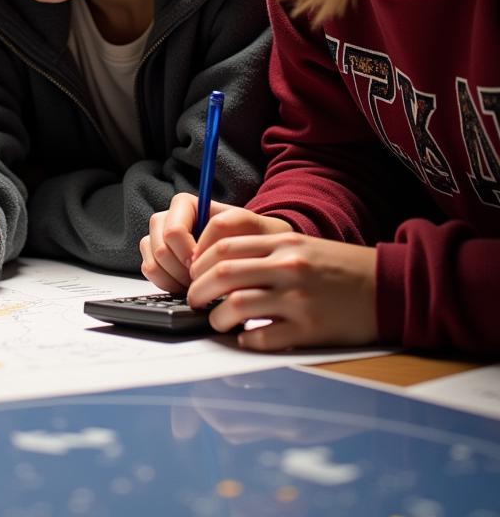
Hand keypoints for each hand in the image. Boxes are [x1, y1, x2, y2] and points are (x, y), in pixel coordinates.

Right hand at [139, 193, 284, 290]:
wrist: (251, 251)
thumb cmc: (249, 235)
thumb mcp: (244, 223)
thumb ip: (220, 227)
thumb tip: (196, 255)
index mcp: (183, 204)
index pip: (173, 232)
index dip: (189, 253)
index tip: (207, 263)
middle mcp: (166, 219)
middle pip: (160, 249)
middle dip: (182, 269)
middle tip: (204, 277)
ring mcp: (157, 239)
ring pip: (152, 262)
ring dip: (175, 278)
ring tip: (197, 282)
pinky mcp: (154, 257)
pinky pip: (149, 271)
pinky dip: (167, 283)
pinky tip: (186, 285)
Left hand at [188, 232, 377, 349]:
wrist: (389, 286)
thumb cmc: (339, 267)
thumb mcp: (300, 245)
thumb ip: (261, 250)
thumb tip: (216, 265)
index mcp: (283, 242)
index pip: (224, 246)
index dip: (200, 262)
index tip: (193, 273)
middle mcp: (287, 266)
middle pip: (223, 274)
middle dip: (198, 289)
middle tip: (194, 300)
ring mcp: (298, 298)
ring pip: (237, 306)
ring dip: (217, 317)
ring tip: (216, 321)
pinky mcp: (310, 328)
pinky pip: (264, 336)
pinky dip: (246, 339)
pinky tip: (244, 337)